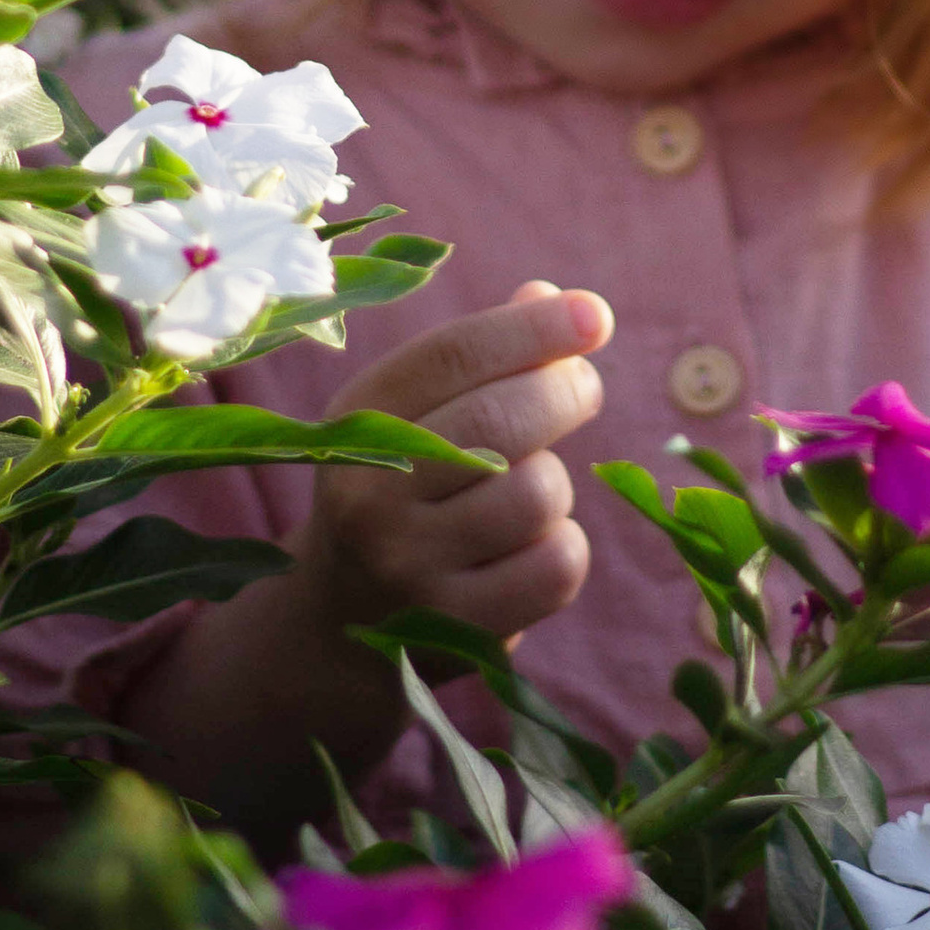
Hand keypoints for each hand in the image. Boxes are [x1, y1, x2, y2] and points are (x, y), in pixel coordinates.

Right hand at [294, 279, 608, 645]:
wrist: (338, 620)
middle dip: (565, 391)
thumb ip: (479, 357)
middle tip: (581, 388)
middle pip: (503, 420)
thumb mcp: (414, 416)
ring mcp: (409, 568)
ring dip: (554, 485)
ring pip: (540, 495)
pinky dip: (561, 549)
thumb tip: (561, 300)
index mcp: (359, 422)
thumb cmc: (401, 490)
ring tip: (524, 492)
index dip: (532, 329)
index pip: (453, 356)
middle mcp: (371, 496)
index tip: (591, 315)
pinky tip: (526, 550)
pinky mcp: (455, 629)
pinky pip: (557, 566)